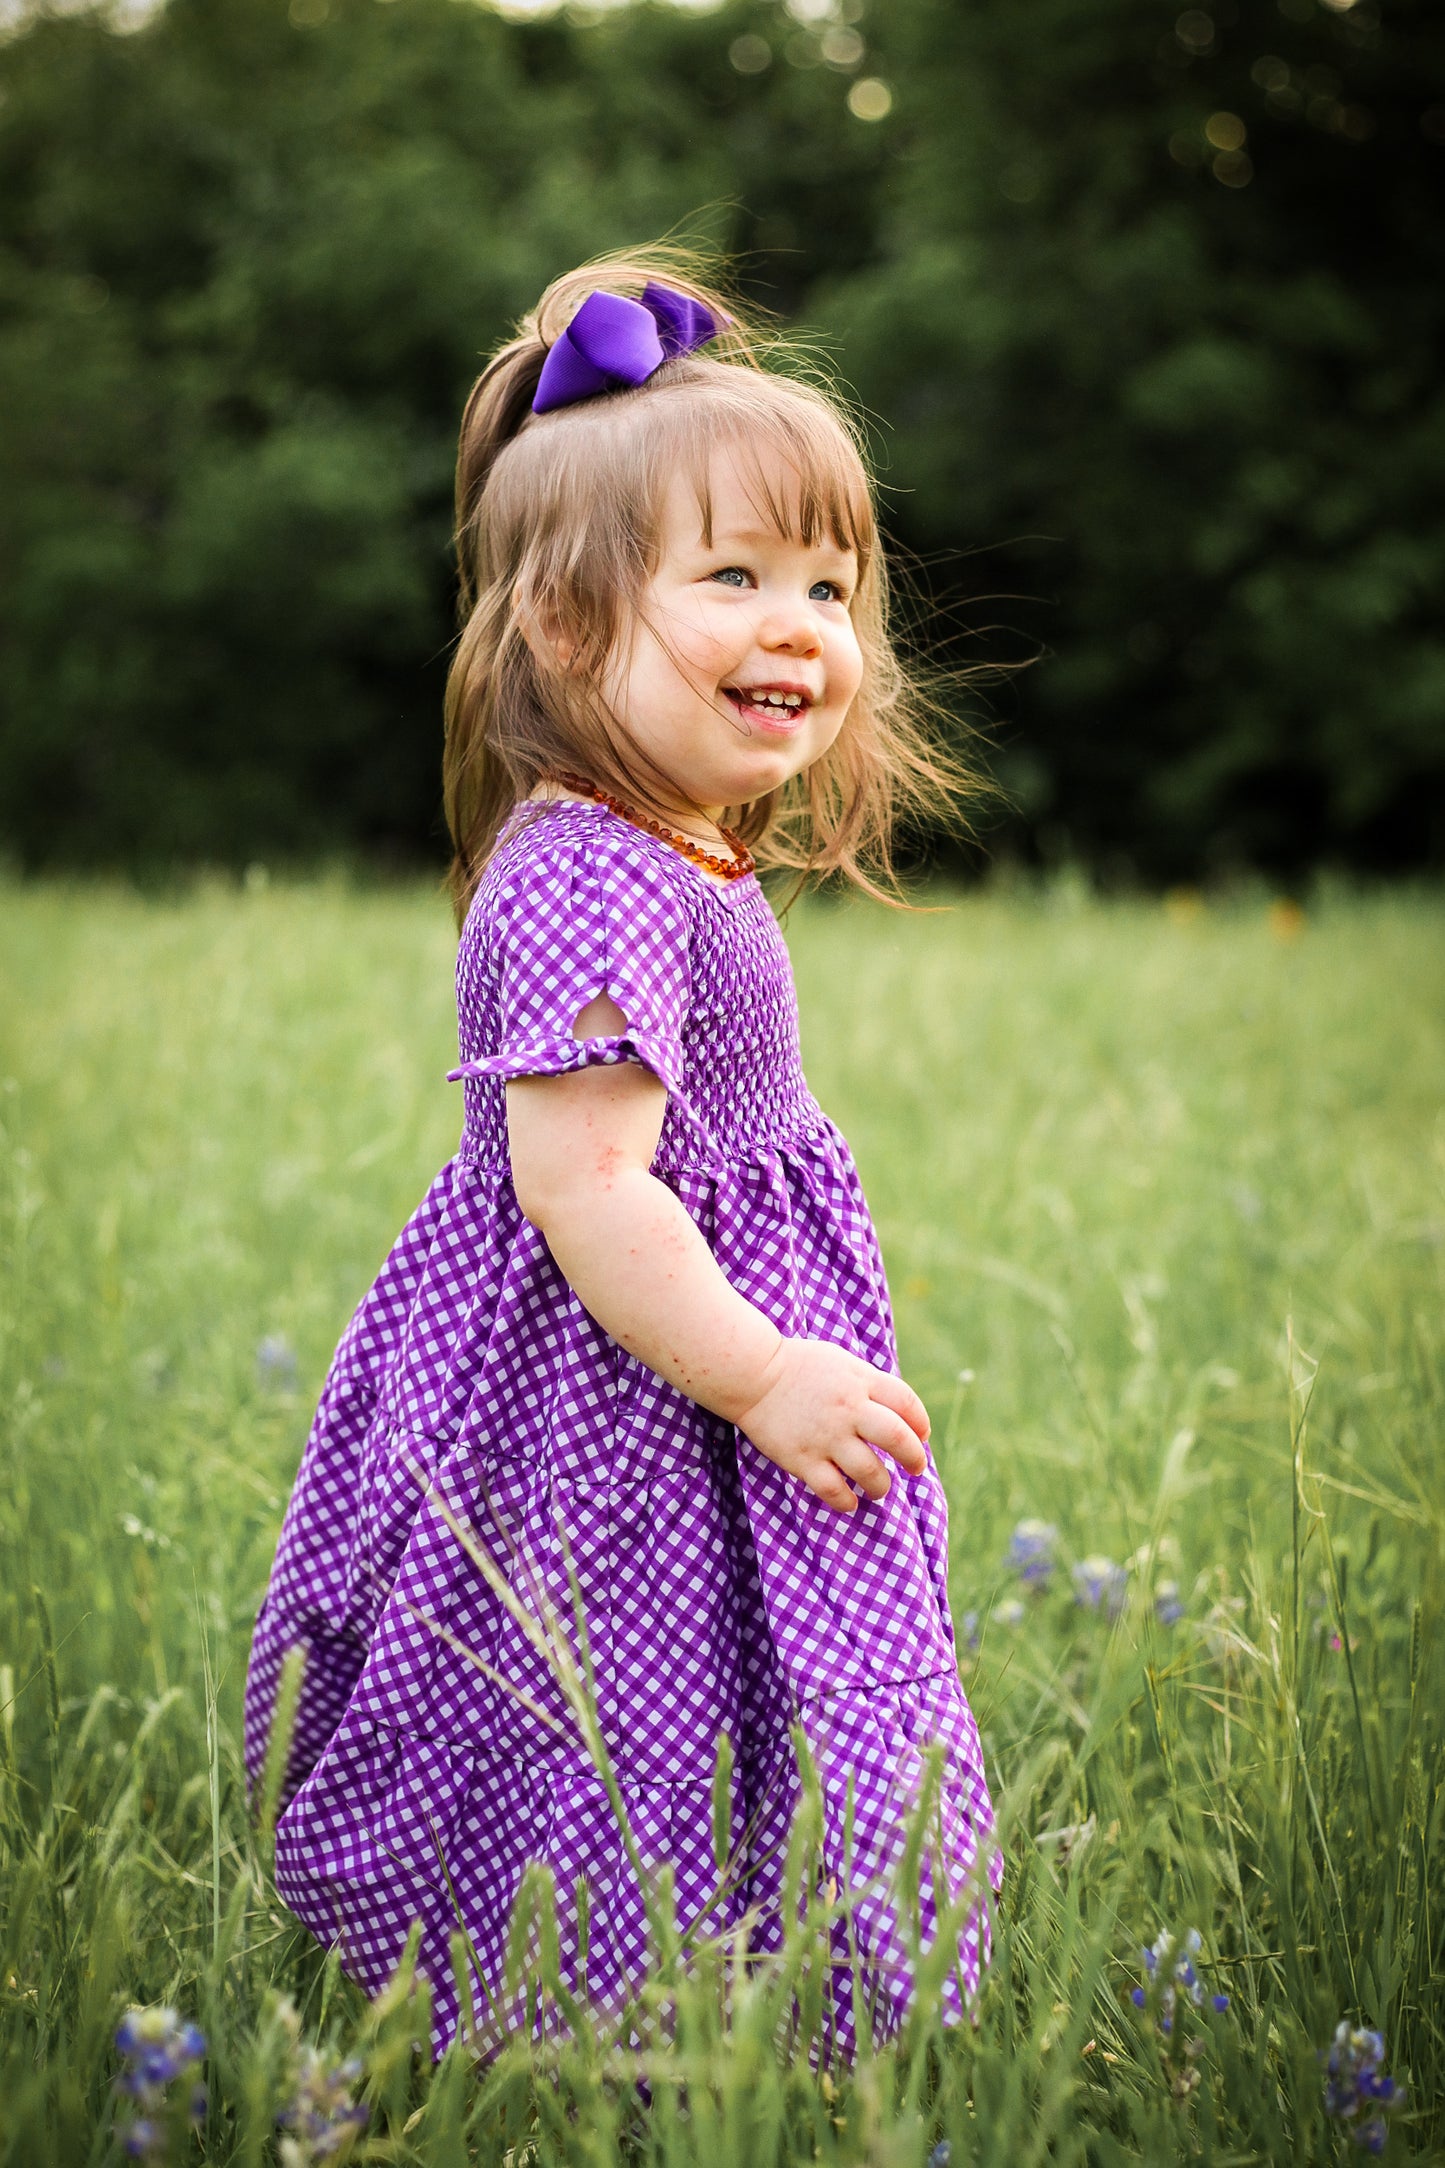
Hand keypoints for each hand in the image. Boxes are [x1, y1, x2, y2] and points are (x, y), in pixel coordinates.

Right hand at [730, 1337, 929, 1515]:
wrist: (753, 1375)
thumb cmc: (801, 1367)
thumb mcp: (842, 1362)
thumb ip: (870, 1385)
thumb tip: (901, 1415)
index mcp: (860, 1380)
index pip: (906, 1403)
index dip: (921, 1423)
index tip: (921, 1436)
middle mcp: (848, 1408)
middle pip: (897, 1438)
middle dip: (914, 1458)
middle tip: (915, 1468)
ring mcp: (825, 1436)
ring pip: (870, 1472)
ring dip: (882, 1486)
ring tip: (880, 1488)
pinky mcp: (802, 1459)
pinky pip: (834, 1491)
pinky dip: (847, 1501)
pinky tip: (850, 1501)